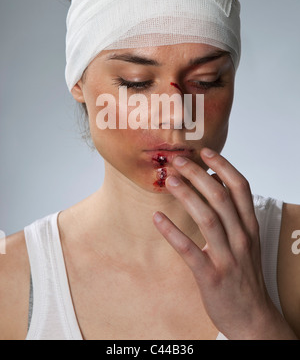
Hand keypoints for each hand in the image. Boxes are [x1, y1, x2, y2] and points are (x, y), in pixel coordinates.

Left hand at [153, 148, 296, 339]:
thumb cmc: (245, 274)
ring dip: (186, 195)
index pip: (240, 187)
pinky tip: (157, 218)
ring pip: (207, 218)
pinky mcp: (211, 276)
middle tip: (178, 161)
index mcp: (249, 226)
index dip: (222, 166)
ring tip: (168, 180)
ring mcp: (227, 257)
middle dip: (198, 174)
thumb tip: (213, 181)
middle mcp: (241, 238)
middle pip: (220, 197)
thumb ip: (233, 213)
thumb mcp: (247, 240)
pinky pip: (189, 250)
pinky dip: (172, 232)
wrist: (253, 317)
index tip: (204, 151)